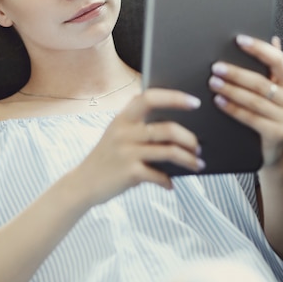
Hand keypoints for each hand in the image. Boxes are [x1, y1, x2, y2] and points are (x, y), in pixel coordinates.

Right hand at [76, 88, 202, 204]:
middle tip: (199, 147)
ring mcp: (127, 153)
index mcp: (122, 118)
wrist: (83, 183)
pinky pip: (159, 175)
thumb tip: (175, 127)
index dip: (174, 97)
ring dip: (188, 159)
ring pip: (169, 152)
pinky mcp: (130, 173)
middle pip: (167, 129)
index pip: (150, 98)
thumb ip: (138, 124)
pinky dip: (168, 181)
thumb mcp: (116, 133)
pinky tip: (170, 184)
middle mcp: (124, 132)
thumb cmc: (108, 157)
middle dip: (189, 139)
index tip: (195, 102)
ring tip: (196, 164)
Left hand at [208, 35, 282, 167]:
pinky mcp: (278, 133)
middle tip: (216, 67)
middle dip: (236, 73)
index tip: (239, 40)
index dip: (258, 48)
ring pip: (254, 100)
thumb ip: (272, 68)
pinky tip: (219, 101)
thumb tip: (273, 39)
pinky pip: (251, 117)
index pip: (278, 60)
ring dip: (231, 90)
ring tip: (213, 83)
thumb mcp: (273, 92)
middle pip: (261, 82)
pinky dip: (233, 108)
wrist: (273, 151)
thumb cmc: (269, 117)